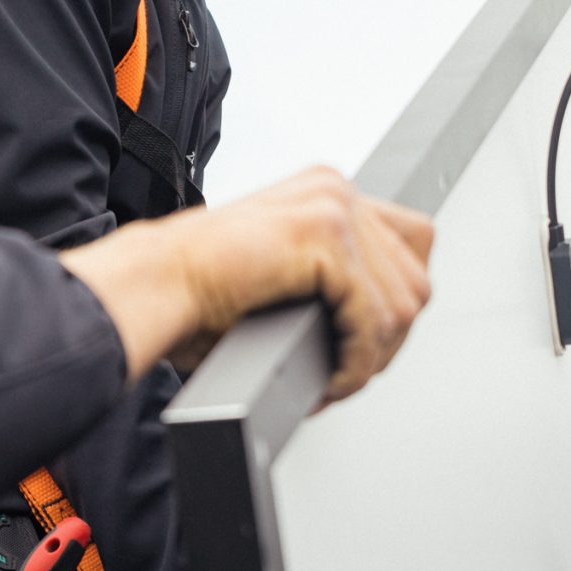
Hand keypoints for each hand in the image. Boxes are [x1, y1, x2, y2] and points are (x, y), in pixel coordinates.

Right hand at [58, 168, 434, 404]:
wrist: (157, 285)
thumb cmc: (203, 289)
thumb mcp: (289, 273)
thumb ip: (335, 278)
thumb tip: (389, 323)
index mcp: (328, 192)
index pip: (413, 245)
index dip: (394, 306)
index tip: (365, 345)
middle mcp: (336, 190)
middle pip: (413, 279)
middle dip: (386, 341)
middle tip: (349, 372)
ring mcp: (334, 207)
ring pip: (400, 304)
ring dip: (370, 358)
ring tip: (336, 379)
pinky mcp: (325, 237)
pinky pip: (372, 318)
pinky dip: (357, 362)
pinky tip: (332, 378)